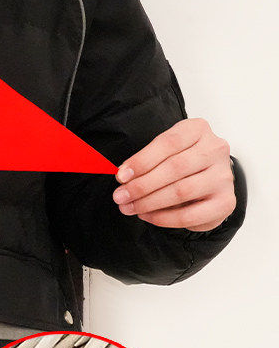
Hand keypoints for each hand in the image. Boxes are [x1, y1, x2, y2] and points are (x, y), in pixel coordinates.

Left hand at [112, 118, 235, 230]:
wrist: (207, 184)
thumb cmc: (180, 164)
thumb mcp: (163, 153)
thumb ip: (146, 161)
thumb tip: (122, 175)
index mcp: (198, 129)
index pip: (169, 142)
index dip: (142, 161)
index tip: (121, 176)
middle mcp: (216, 149)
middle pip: (175, 168)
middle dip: (142, 185)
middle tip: (120, 196)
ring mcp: (224, 176)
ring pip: (181, 191)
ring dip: (149, 202)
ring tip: (129, 207)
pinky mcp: (226, 202)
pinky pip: (190, 214)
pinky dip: (164, 218)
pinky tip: (147, 216)